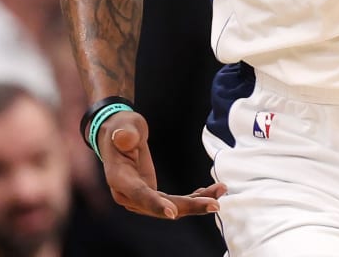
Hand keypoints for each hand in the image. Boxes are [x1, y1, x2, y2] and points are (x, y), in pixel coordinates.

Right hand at [96, 111, 225, 219]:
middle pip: (161, 206)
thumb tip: (123, 138)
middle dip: (189, 206)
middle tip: (215, 204)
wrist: (117, 134)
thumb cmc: (120, 127)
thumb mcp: (122, 126)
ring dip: (196, 202)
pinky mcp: (152, 193)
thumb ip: (124, 134)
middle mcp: (128, 194)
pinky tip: (208, 192)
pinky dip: (192, 197)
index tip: (173, 212)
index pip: (138, 194)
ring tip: (220, 190)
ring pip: (171, 206)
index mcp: (120, 179)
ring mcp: (141, 197)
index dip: (155, 204)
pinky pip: (174, 201)